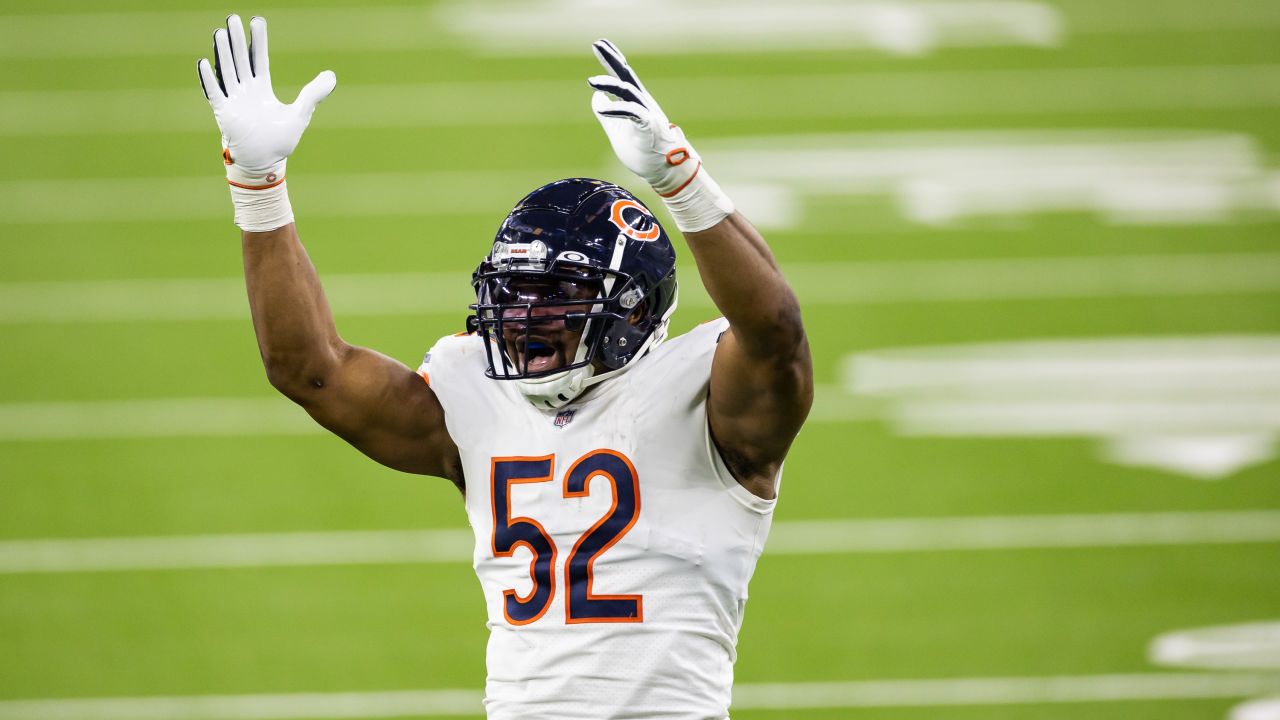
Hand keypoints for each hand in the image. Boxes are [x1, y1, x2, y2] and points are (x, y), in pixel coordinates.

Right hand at [197, 15, 334, 188]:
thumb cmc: (279, 141)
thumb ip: (314, 94)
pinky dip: (209, 79)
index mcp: (261, 89)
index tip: (256, 20)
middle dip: (236, 39)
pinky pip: (215, 93)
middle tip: (233, 18)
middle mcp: (245, 91)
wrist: (264, 163)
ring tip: (220, 32)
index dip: (257, 40)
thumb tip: (331, 75)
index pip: (258, 58)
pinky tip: (204, 62)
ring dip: (223, 52)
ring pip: (227, 71)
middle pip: (240, 59)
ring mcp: (234, 101)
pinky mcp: (225, 113)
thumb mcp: (300, 114)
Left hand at [588, 39, 700, 197]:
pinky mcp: (649, 126)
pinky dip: (616, 110)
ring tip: (591, 81)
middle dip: (612, 59)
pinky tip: (602, 108)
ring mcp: (647, 113)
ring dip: (609, 84)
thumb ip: (606, 114)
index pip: (621, 76)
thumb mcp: (616, 131)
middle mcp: (642, 103)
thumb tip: (597, 98)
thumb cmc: (644, 152)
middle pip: (626, 75)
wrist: (666, 172)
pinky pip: (632, 113)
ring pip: (628, 92)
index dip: (611, 59)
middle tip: (597, 43)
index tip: (600, 44)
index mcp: (636, 102)